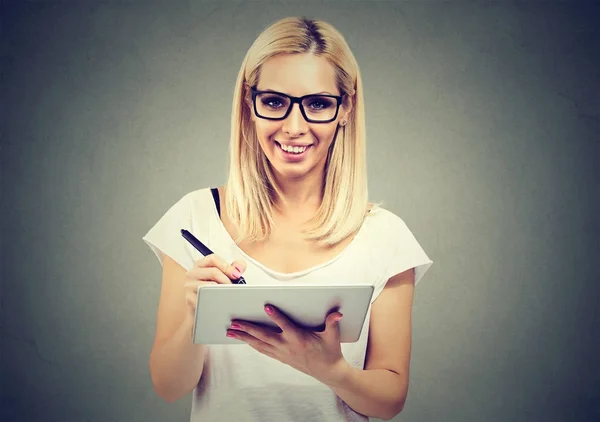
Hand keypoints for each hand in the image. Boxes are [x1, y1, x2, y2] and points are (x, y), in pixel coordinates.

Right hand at [183, 255, 245, 319]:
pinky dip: (217, 299)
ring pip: (210, 285)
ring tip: (227, 294)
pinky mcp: (190, 299)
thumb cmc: (213, 290)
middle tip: (233, 287)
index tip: (236, 274)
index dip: (227, 266)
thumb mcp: (223, 275)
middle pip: (213, 271)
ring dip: (223, 290)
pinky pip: (206, 298)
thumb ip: (234, 267)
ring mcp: (189, 286)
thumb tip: (240, 268)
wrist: (202, 309)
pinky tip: (221, 301)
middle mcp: (192, 273)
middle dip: (227, 279)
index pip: (213, 259)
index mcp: (200, 265)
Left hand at [227, 305, 347, 384]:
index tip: (267, 307)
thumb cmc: (330, 351)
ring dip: (244, 338)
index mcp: (299, 338)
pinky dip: (252, 344)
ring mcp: (282, 353)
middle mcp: (287, 346)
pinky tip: (244, 340)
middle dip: (247, 329)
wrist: (328, 372)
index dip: (276, 316)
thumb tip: (337, 313)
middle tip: (234, 323)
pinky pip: (263, 350)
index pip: (285, 325)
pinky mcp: (281, 358)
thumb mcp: (333, 336)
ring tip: (230, 332)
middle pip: (264, 336)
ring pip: (259, 344)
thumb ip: (332, 323)